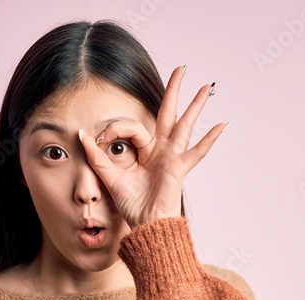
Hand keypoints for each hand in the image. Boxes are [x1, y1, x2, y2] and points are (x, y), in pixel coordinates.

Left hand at [77, 65, 228, 228]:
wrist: (146, 226)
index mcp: (145, 151)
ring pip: (184, 125)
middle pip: (168, 113)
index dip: (114, 130)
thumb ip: (96, 156)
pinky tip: (222, 124)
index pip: (131, 128)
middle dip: (174, 91)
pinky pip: (197, 152)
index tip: (99, 141)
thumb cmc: (132, 206)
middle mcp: (161, 150)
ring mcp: (172, 157)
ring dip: (195, 105)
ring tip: (206, 86)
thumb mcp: (109, 177)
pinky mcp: (179, 168)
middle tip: (181, 68)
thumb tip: (83, 135)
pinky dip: (209, 139)